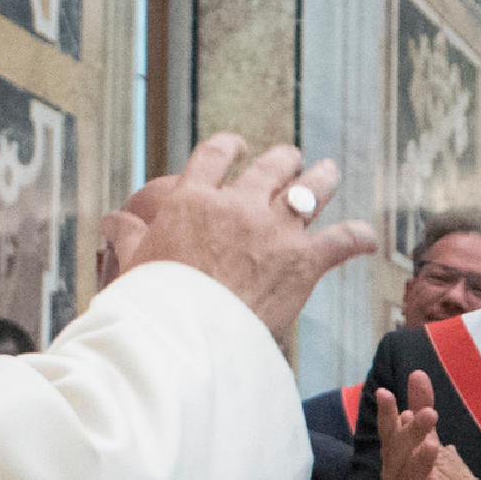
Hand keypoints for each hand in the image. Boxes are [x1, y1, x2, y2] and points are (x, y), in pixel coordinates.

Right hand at [103, 136, 375, 337]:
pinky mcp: (304, 261)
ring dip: (323, 179)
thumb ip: (128, 236)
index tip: (237, 144)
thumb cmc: (153, 303)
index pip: (214, 156)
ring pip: (310, 190)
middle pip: (271, 167)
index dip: (229, 145)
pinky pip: (342, 240)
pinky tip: (369, 238)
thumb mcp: (133, 264)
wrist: (187, 335)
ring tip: (329, 172)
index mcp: (194, 200)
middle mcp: (239, 205)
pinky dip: (358, 237)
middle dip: (285, 160)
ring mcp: (275, 230)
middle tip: (292, 161)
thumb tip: (111, 219)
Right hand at [380, 368, 451, 479]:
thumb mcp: (424, 438)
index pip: (389, 430)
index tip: (385, 393)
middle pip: (399, 452)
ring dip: (419, 462)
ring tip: (432, 446)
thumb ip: (421, 406)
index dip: (387, 413)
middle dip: (411, 433)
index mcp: (395, 453)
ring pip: (408, 478)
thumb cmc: (420, 474)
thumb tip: (417, 372)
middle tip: (429, 414)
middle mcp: (394, 472)